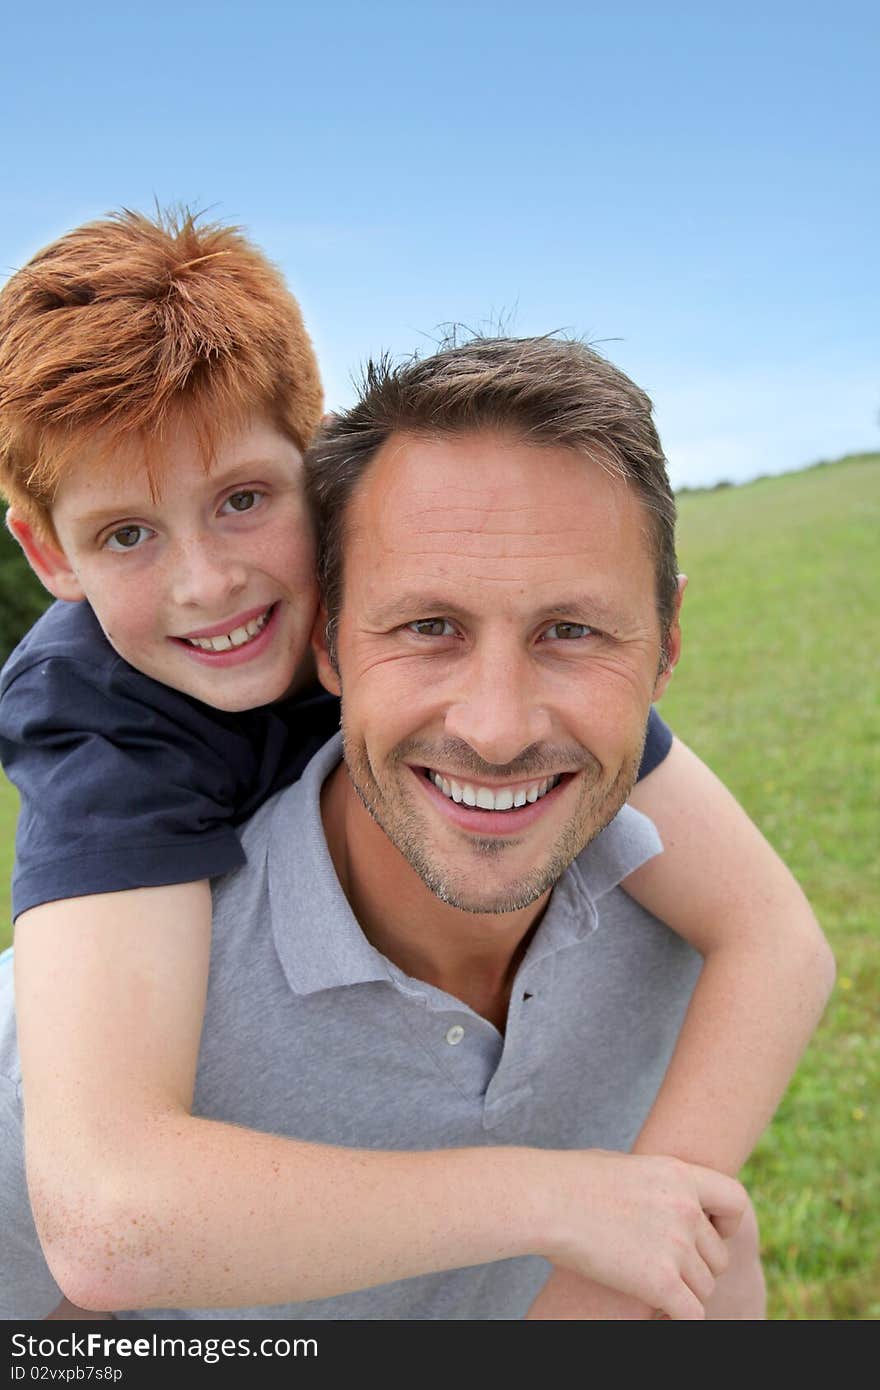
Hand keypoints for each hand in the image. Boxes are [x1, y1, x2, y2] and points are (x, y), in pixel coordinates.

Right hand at [541, 1150, 743, 1319]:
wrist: (546, 1199)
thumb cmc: (570, 1180)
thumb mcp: (623, 1165)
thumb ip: (651, 1182)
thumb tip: (654, 1191)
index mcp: (680, 1175)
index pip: (735, 1201)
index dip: (728, 1224)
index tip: (711, 1235)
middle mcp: (686, 1208)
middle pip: (718, 1255)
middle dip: (697, 1267)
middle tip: (665, 1270)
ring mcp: (676, 1245)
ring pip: (705, 1287)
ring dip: (683, 1292)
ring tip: (651, 1289)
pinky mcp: (660, 1281)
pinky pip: (692, 1313)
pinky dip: (677, 1317)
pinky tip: (654, 1310)